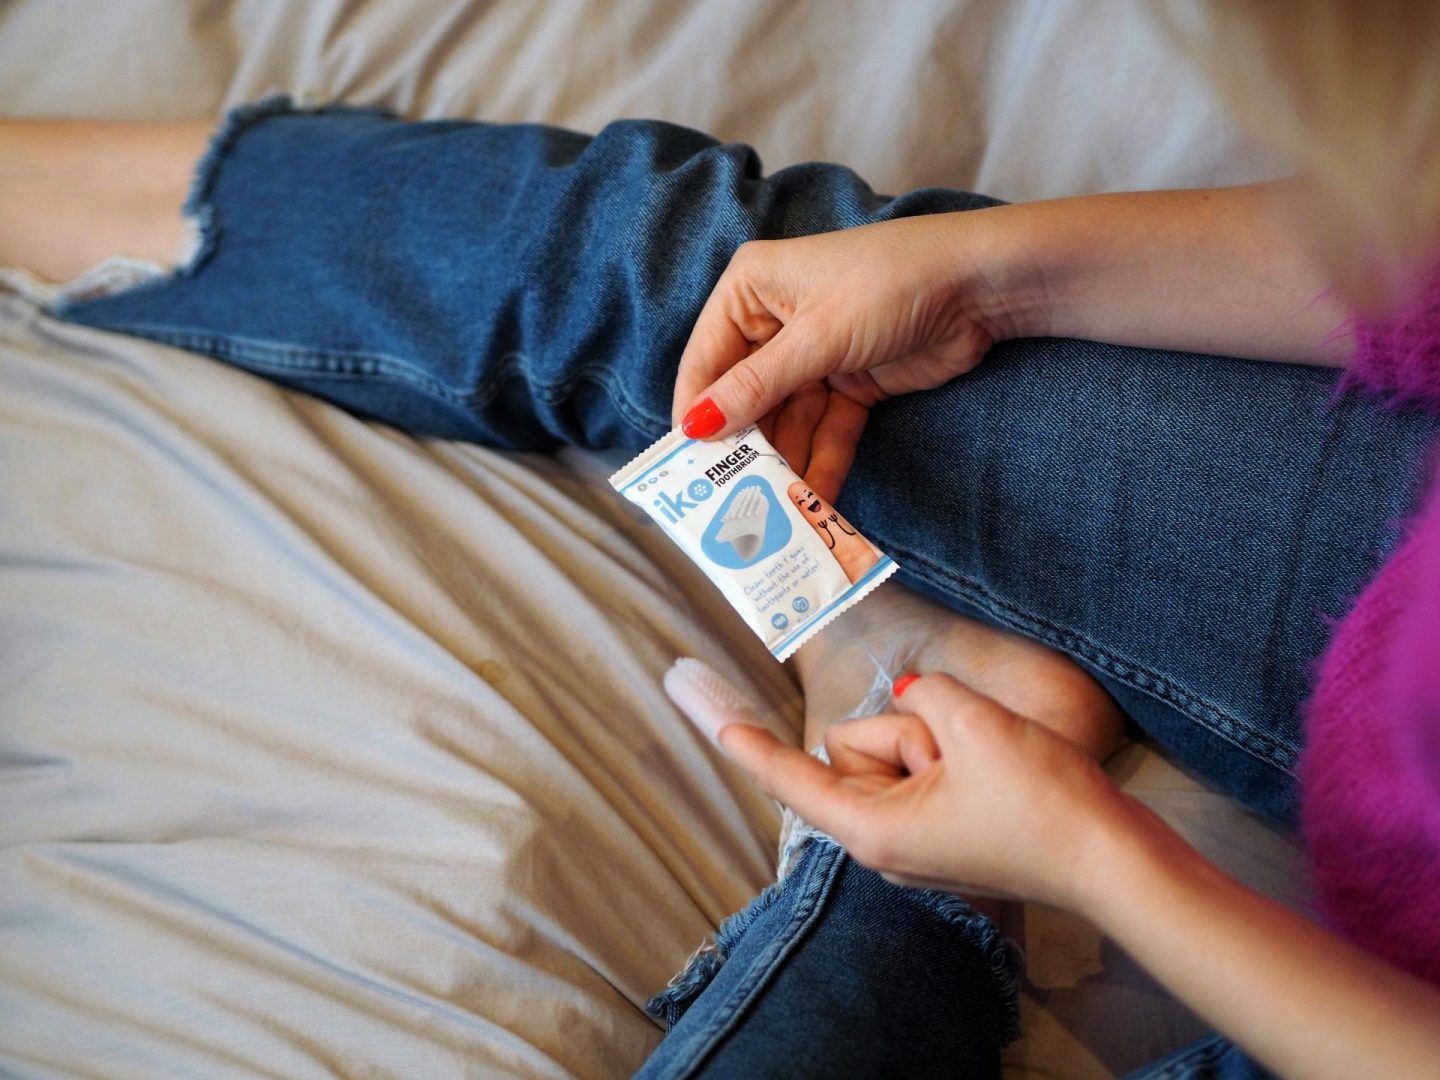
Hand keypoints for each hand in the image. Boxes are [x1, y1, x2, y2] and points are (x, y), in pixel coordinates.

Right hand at [671, 213, 1017, 501]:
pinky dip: (822, 462)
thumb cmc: (889, 284)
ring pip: (786, 421)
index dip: (696, 413)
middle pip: (745, 397)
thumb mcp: (815, 338)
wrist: (981, 285)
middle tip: (729, 502)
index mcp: (751, 290)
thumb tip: (696, 426)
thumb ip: (756, 387)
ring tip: (773, 514)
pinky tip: (815, 501)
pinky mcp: (851, 383)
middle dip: (744, 448)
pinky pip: (825, 430)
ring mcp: (814, 355)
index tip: (685, 468)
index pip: (705, 360)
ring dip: (784, 465)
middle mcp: (775, 322)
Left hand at [717, 672, 1134, 909]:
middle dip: (902, 731)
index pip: (791, 776)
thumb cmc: (1044, 804)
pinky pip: (924, 769)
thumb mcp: (972, 726)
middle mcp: (883, 841)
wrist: (1113, 862)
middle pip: (853, 749)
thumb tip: (911, 696)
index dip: (742, 740)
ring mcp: (914, 839)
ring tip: (988, 766)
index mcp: (874, 829)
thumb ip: (923, 695)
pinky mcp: (944, 830)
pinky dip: (950, 752)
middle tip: (962, 754)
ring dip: (936, 741)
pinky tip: (995, 769)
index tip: (689, 703)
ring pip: (893, 752)